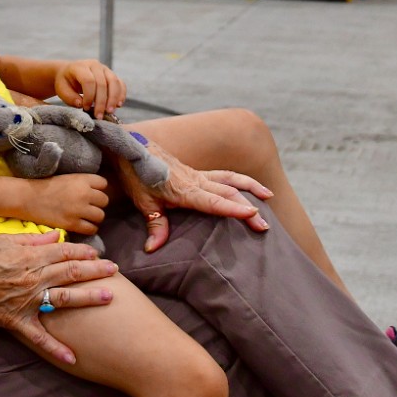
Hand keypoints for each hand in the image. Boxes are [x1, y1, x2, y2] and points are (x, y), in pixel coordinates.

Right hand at [0, 231, 117, 363]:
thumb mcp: (3, 240)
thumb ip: (31, 239)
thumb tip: (54, 236)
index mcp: (30, 257)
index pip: (64, 252)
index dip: (83, 252)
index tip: (97, 253)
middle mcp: (34, 278)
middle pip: (71, 272)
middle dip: (95, 270)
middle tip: (115, 270)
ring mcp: (27, 300)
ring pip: (64, 298)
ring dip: (88, 297)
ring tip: (109, 297)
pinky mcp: (18, 320)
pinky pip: (40, 336)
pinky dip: (55, 348)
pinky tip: (72, 358)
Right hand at [21, 173, 107, 235]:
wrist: (28, 198)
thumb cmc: (46, 186)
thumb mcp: (67, 178)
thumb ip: (83, 183)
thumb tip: (98, 190)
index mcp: (81, 179)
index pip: (104, 183)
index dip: (98, 188)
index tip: (91, 192)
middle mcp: (83, 193)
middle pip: (104, 200)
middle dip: (97, 203)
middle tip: (88, 206)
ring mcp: (79, 210)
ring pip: (100, 216)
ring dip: (94, 217)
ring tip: (86, 216)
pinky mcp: (72, 224)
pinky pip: (91, 228)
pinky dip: (89, 228)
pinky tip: (82, 225)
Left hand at [53, 59, 126, 119]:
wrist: (70, 73)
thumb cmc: (66, 83)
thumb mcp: (62, 89)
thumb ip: (69, 97)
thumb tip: (81, 104)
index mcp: (80, 67)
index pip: (88, 80)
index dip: (89, 96)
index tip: (85, 108)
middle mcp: (94, 65)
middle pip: (102, 83)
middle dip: (101, 101)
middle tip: (99, 115)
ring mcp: (105, 69)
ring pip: (114, 82)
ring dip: (113, 98)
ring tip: (110, 111)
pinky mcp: (111, 75)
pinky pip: (120, 83)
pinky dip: (121, 94)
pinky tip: (119, 105)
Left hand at [112, 145, 272, 251]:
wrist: (128, 146)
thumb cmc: (135, 173)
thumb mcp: (142, 201)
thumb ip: (154, 225)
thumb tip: (153, 249)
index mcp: (184, 189)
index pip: (213, 201)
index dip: (233, 208)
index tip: (253, 214)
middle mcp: (195, 180)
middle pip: (228, 192)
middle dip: (249, 207)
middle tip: (265, 225)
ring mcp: (196, 174)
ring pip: (229, 178)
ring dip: (249, 186)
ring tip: (268, 196)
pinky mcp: (195, 171)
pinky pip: (222, 175)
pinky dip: (238, 180)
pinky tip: (246, 186)